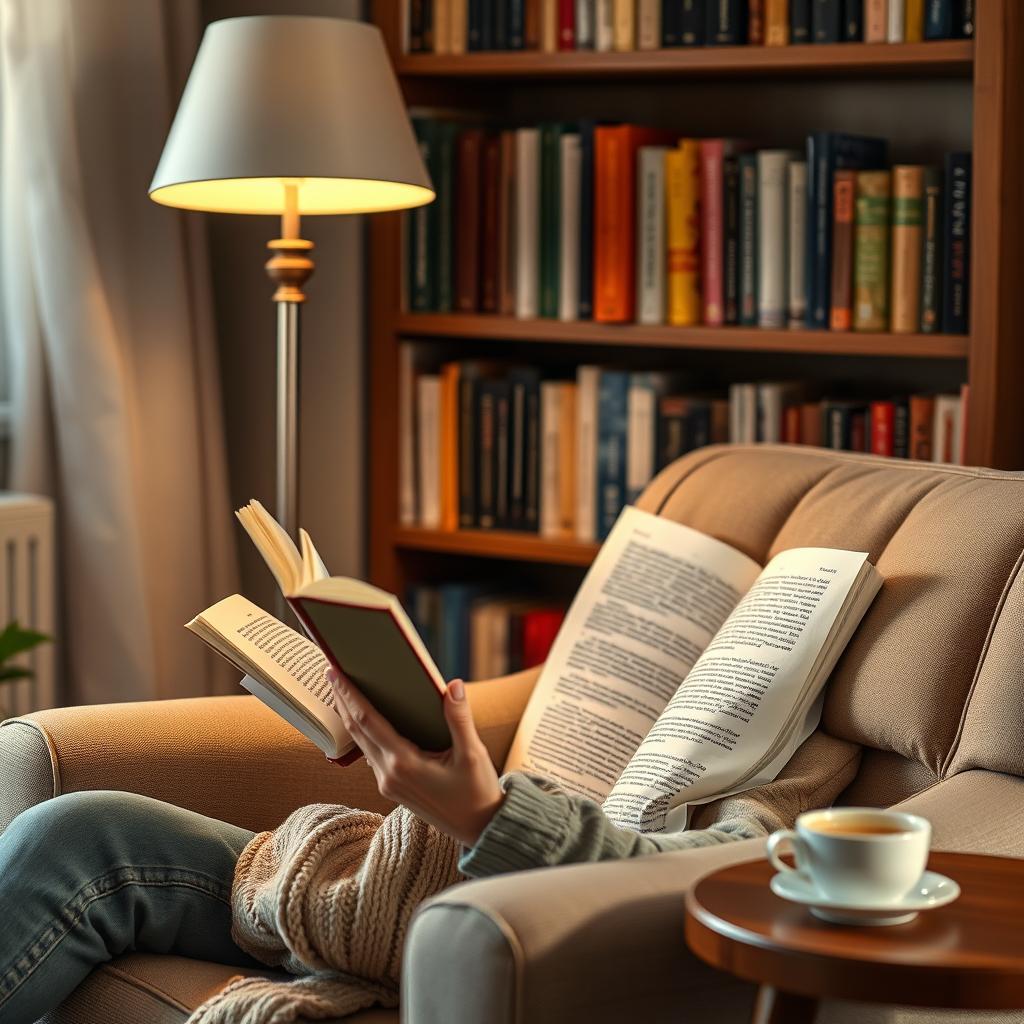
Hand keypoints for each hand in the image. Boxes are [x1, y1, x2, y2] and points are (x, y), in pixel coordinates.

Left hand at [329, 669, 504, 847]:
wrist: (479, 828)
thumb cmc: (477, 792)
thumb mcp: (473, 754)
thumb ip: (459, 718)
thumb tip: (453, 685)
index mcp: (404, 764)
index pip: (367, 721)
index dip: (349, 695)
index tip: (335, 672)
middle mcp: (389, 775)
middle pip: (356, 730)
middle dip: (342, 700)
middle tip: (331, 672)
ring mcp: (388, 784)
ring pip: (361, 744)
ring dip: (349, 716)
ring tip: (342, 691)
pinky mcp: (392, 788)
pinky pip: (371, 754)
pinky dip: (363, 733)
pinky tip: (365, 721)